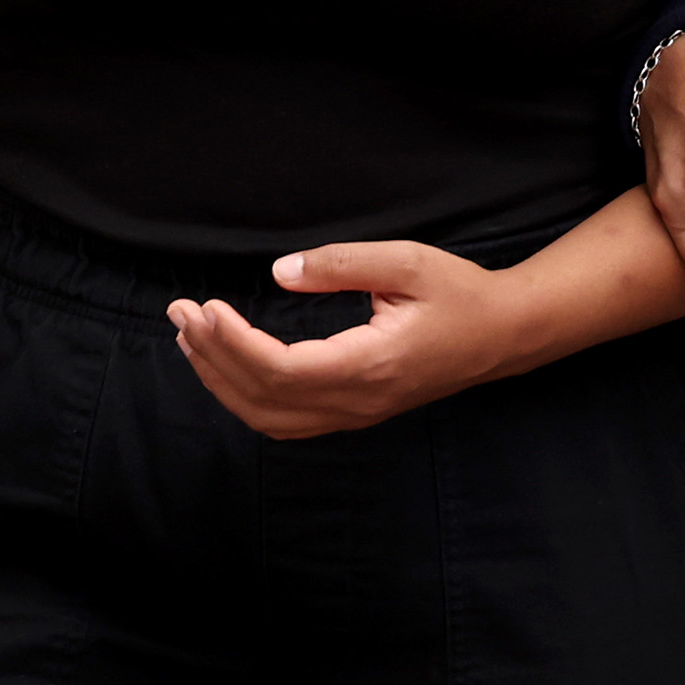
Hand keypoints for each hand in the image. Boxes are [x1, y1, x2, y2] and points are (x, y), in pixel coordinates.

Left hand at [169, 242, 520, 439]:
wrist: (503, 335)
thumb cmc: (460, 294)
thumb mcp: (408, 262)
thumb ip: (341, 264)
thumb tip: (278, 273)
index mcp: (370, 365)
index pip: (279, 370)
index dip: (231, 343)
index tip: (204, 307)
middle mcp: (358, 402)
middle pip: (262, 399)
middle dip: (211, 357)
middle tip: (180, 312)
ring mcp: (356, 414)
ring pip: (268, 418)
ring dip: (222, 381)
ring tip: (192, 339)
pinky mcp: (355, 413)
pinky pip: (287, 422)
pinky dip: (246, 399)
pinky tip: (229, 368)